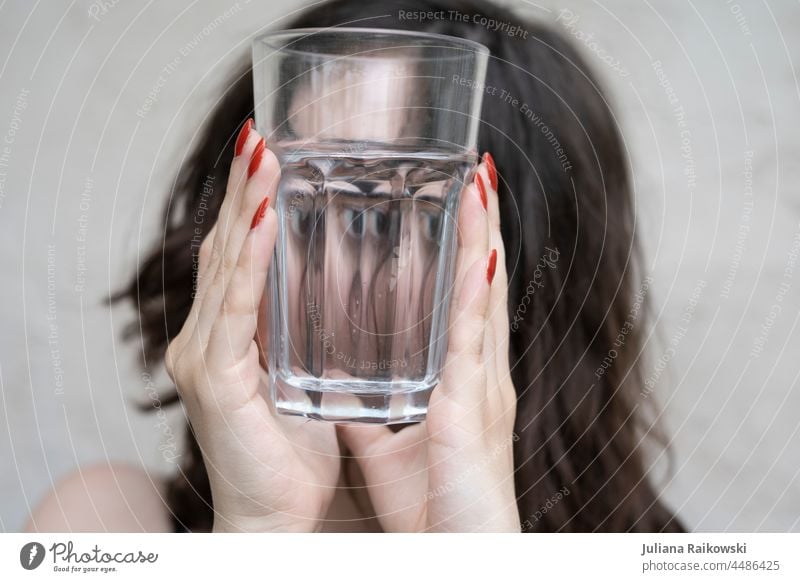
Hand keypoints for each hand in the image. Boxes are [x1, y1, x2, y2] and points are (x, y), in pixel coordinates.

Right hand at [165, 122, 339, 531]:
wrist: (276, 518)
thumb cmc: (292, 455)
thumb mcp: (299, 378)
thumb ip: (296, 335)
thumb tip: (325, 293)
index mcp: (229, 337)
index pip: (238, 257)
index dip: (251, 205)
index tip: (271, 157)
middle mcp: (205, 339)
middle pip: (224, 249)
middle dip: (246, 191)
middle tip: (263, 136)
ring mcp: (203, 357)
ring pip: (225, 268)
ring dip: (247, 209)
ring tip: (265, 157)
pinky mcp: (215, 379)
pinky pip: (235, 311)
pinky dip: (249, 263)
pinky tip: (263, 222)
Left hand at [338, 158, 519, 531]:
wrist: (453, 557)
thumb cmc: (431, 506)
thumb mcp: (390, 444)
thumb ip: (372, 410)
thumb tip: (340, 388)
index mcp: (461, 379)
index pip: (464, 298)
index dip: (465, 248)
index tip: (459, 200)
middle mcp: (478, 373)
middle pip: (481, 282)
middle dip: (480, 223)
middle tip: (475, 169)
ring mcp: (482, 387)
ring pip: (485, 295)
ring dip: (484, 235)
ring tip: (479, 181)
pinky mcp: (474, 410)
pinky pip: (475, 339)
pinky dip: (478, 291)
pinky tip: (480, 249)